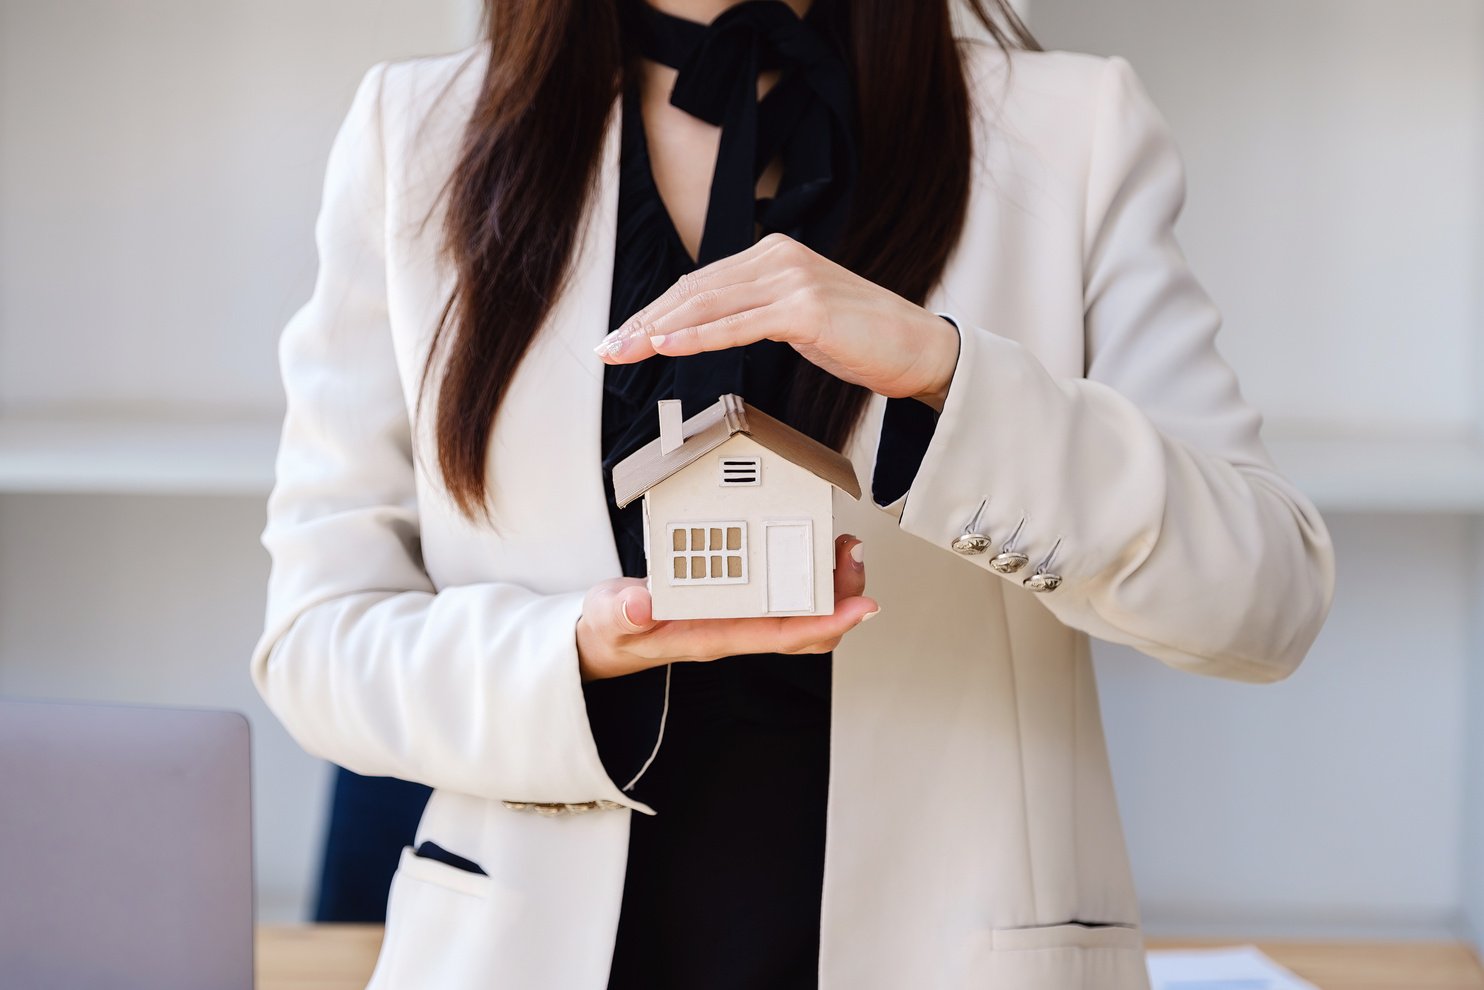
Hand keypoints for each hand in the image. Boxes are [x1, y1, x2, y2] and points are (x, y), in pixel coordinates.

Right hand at [577, 533, 877, 680]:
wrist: (607, 634)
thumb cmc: (614, 629)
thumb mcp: (609, 619)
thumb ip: (622, 614)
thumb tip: (640, 604)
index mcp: (714, 636)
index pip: (781, 635)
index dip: (826, 622)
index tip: (860, 607)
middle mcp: (736, 629)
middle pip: (808, 627)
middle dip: (842, 596)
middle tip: (854, 555)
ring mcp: (740, 615)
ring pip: (803, 610)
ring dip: (832, 583)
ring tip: (844, 547)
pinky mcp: (737, 598)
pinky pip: (785, 592)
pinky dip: (808, 570)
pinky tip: (813, 545)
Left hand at [593, 233, 958, 410]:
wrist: (918, 348)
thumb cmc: (863, 338)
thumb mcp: (798, 317)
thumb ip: (755, 312)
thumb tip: (705, 328)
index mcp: (774, 255)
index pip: (699, 283)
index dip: (655, 310)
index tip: (624, 334)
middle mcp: (779, 258)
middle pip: (694, 290)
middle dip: (645, 322)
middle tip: (609, 346)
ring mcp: (792, 280)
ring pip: (709, 306)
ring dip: (659, 331)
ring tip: (626, 349)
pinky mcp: (805, 309)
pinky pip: (739, 326)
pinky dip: (698, 337)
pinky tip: (669, 346)